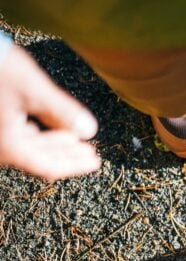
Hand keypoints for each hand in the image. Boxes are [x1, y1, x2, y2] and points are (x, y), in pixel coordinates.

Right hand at [0, 44, 100, 180]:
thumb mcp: (31, 88)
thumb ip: (62, 111)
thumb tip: (89, 129)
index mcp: (7, 147)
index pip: (48, 166)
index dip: (74, 165)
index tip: (96, 161)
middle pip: (37, 159)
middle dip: (66, 155)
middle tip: (90, 152)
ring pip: (26, 147)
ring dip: (52, 143)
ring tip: (75, 138)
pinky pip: (14, 137)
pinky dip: (36, 134)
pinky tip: (50, 127)